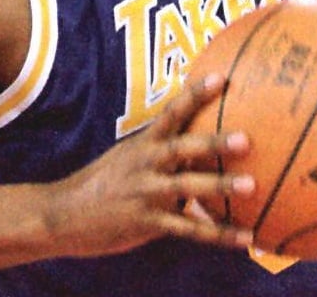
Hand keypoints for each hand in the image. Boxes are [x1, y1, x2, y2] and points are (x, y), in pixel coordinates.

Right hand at [45, 73, 254, 256]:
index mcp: (143, 144)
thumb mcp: (128, 157)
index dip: (196, 94)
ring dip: (219, 186)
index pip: (172, 112)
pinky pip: (190, 230)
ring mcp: (146, 193)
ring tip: (251, 185)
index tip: (223, 78)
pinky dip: (220, 235)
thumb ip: (161, 149)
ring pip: (187, 188)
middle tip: (246, 139)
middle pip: (182, 148)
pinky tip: (248, 239)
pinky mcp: (148, 223)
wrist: (65, 213)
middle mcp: (145, 164)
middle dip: (213, 143)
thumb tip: (202, 143)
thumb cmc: (104, 182)